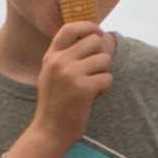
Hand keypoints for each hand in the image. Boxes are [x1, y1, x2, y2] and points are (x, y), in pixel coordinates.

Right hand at [31, 12, 116, 153]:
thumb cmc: (56, 102)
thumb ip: (66, 55)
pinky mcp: (83, 88)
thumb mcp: (52, 74)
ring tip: (89, 87)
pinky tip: (91, 98)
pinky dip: (104, 89)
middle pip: (94, 42)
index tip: (99, 32)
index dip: (89, 26)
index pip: (70, 28)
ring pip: (104, 60)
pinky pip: (107, 78)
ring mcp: (70, 74)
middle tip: (93, 72)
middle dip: (100, 56)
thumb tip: (94, 36)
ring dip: (102, 74)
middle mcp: (58, 61)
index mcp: (50, 56)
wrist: (49, 130)